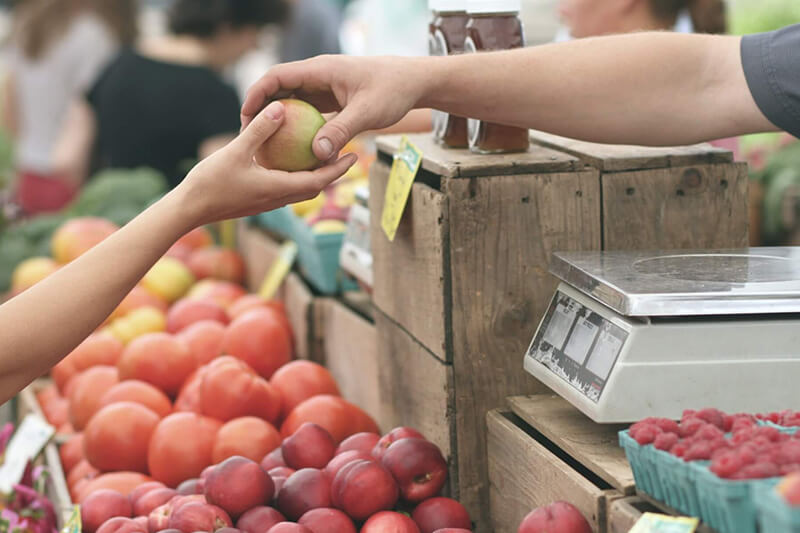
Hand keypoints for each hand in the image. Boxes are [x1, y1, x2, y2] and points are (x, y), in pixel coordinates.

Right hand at [176, 100, 357, 227]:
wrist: (188, 210)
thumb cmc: (210, 182)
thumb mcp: (236, 151)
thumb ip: (259, 130)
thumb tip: (280, 108)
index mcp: (278, 189)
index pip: (318, 181)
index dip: (338, 169)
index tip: (354, 156)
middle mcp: (277, 199)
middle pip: (314, 187)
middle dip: (332, 172)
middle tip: (347, 154)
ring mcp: (267, 202)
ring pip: (299, 189)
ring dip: (315, 175)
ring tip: (324, 156)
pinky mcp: (256, 201)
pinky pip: (284, 187)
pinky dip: (294, 175)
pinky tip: (289, 160)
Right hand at [241, 55, 426, 161]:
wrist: (414, 82)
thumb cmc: (393, 91)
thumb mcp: (367, 112)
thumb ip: (341, 131)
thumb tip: (317, 154)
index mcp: (321, 70)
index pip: (277, 76)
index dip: (257, 94)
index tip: (245, 116)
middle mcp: (318, 76)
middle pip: (279, 89)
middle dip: (261, 110)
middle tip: (248, 135)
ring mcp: (324, 87)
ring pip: (292, 101)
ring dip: (278, 120)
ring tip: (265, 144)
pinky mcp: (332, 99)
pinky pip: (307, 112)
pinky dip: (297, 127)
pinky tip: (292, 149)